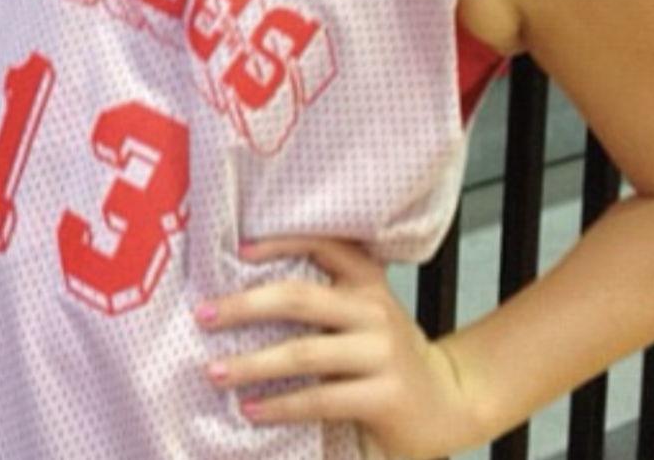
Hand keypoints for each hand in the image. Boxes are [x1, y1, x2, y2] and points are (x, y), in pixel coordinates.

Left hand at [195, 236, 482, 459]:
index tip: (235, 250)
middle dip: (244, 306)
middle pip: (298, 299)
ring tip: (215, 372)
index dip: (278, 242)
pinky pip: (320, 399)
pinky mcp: (384, 396)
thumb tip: (241, 296)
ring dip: (252, 364)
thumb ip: (321, 302)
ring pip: (304, 353)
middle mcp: (373, 310)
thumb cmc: (387, 355)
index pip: (321, 244)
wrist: (451, 401)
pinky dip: (280, 405)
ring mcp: (380, 353)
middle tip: (203, 315)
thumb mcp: (362, 316)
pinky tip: (251, 410)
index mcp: (366, 281)